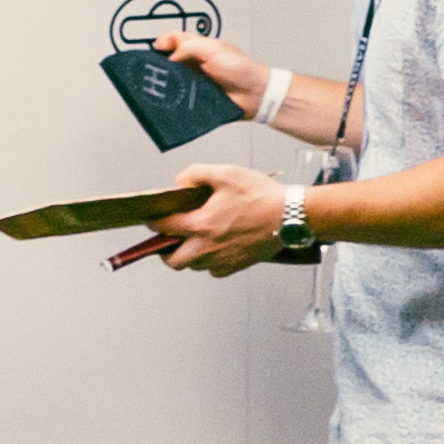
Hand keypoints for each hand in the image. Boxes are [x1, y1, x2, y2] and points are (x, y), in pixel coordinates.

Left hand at [123, 164, 310, 275]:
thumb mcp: (227, 173)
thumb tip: (180, 181)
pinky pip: (214, 270)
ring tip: (196, 240)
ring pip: (193, 266)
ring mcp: (221, 260)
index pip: (164, 227)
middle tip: (169, 239)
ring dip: (189, 255)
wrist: (291, 216)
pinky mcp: (236, 266)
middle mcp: (207, 248)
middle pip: (173, 260)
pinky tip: (218, 246)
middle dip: (165, 251)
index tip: (152, 219)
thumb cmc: (262, 196)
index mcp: (201, 225)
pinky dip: (210, 261)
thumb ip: (197, 173)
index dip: (154, 222)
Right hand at [158, 29, 284, 116]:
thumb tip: (171, 55)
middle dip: (160, 62)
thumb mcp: (215, 51)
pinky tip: (169, 97)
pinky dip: (174, 95)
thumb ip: (192, 47)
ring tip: (158, 83)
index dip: (165, 40)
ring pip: (173, 78)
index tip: (157, 48)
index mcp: (201, 47)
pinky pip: (180, 95)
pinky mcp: (196, 96)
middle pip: (170, 58)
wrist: (255, 95)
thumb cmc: (242, 70)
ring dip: (166, 80)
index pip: (176, 38)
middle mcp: (196, 62)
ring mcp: (195, 79)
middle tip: (153, 68)